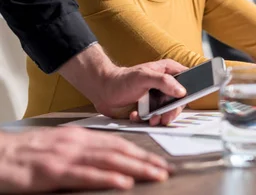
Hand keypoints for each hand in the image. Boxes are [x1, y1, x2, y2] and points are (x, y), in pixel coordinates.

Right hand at [0, 128, 169, 192]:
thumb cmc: (24, 154)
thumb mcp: (58, 147)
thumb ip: (82, 152)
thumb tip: (107, 162)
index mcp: (79, 137)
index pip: (118, 144)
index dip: (141, 152)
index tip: (159, 161)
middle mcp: (76, 143)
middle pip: (119, 151)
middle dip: (146, 160)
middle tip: (166, 169)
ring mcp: (65, 156)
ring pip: (109, 161)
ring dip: (136, 168)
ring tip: (156, 174)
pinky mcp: (52, 172)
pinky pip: (85, 175)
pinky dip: (107, 179)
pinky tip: (123, 183)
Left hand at [95, 60, 188, 125]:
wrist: (102, 91)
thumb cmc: (121, 79)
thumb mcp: (143, 77)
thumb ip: (164, 82)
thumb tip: (181, 91)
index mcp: (168, 71)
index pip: (187, 81)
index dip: (188, 92)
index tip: (182, 102)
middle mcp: (165, 84)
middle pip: (179, 101)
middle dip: (171, 112)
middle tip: (164, 118)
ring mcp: (158, 96)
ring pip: (168, 111)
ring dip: (159, 118)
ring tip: (149, 119)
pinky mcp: (150, 107)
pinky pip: (155, 117)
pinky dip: (146, 119)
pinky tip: (136, 115)